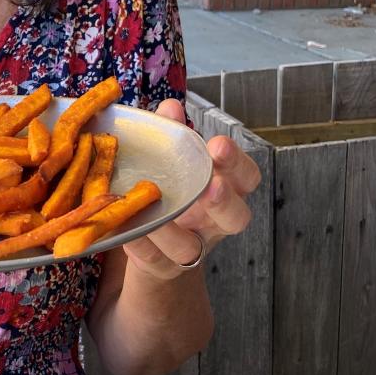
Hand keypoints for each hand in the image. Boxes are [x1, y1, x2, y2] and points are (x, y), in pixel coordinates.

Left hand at [121, 98, 261, 280]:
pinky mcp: (163, 267)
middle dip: (225, 201)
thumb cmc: (169, 191)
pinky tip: (129, 228)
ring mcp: (191, 248)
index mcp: (224, 190)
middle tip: (211, 185)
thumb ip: (172, 135)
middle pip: (236, 218)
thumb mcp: (171, 162)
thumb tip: (170, 107)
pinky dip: (142, 244)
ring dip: (173, 228)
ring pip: (192, 248)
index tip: (218, 145)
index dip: (237, 164)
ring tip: (154, 209)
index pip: (246, 178)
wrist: (150, 244)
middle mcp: (214, 223)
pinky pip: (156, 261)